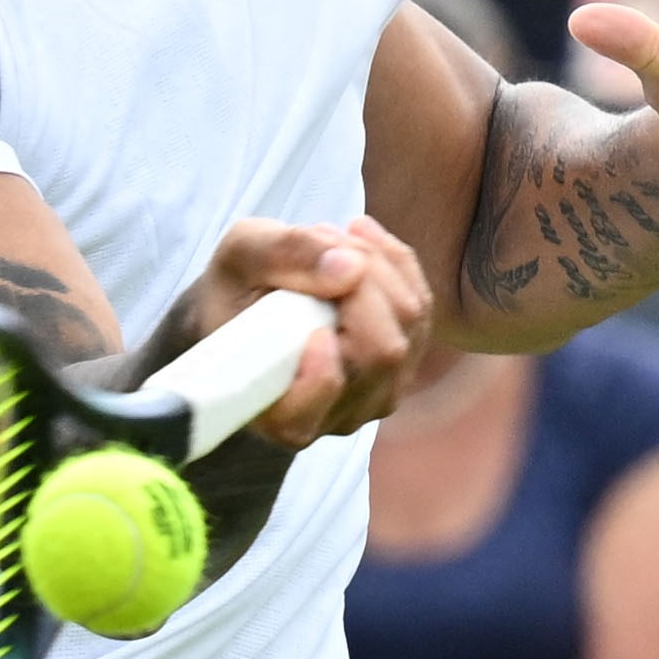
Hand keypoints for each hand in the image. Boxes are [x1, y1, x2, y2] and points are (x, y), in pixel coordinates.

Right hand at [177, 215, 432, 442]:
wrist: (248, 312)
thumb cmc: (236, 291)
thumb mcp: (239, 256)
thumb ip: (283, 255)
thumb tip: (350, 268)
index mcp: (282, 416)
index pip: (329, 398)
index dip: (326, 365)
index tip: (311, 326)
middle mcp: (337, 418)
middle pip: (382, 350)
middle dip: (360, 280)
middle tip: (318, 240)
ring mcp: (377, 397)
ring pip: (410, 323)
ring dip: (376, 265)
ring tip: (330, 243)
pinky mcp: (403, 366)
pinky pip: (422, 309)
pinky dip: (395, 264)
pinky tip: (357, 245)